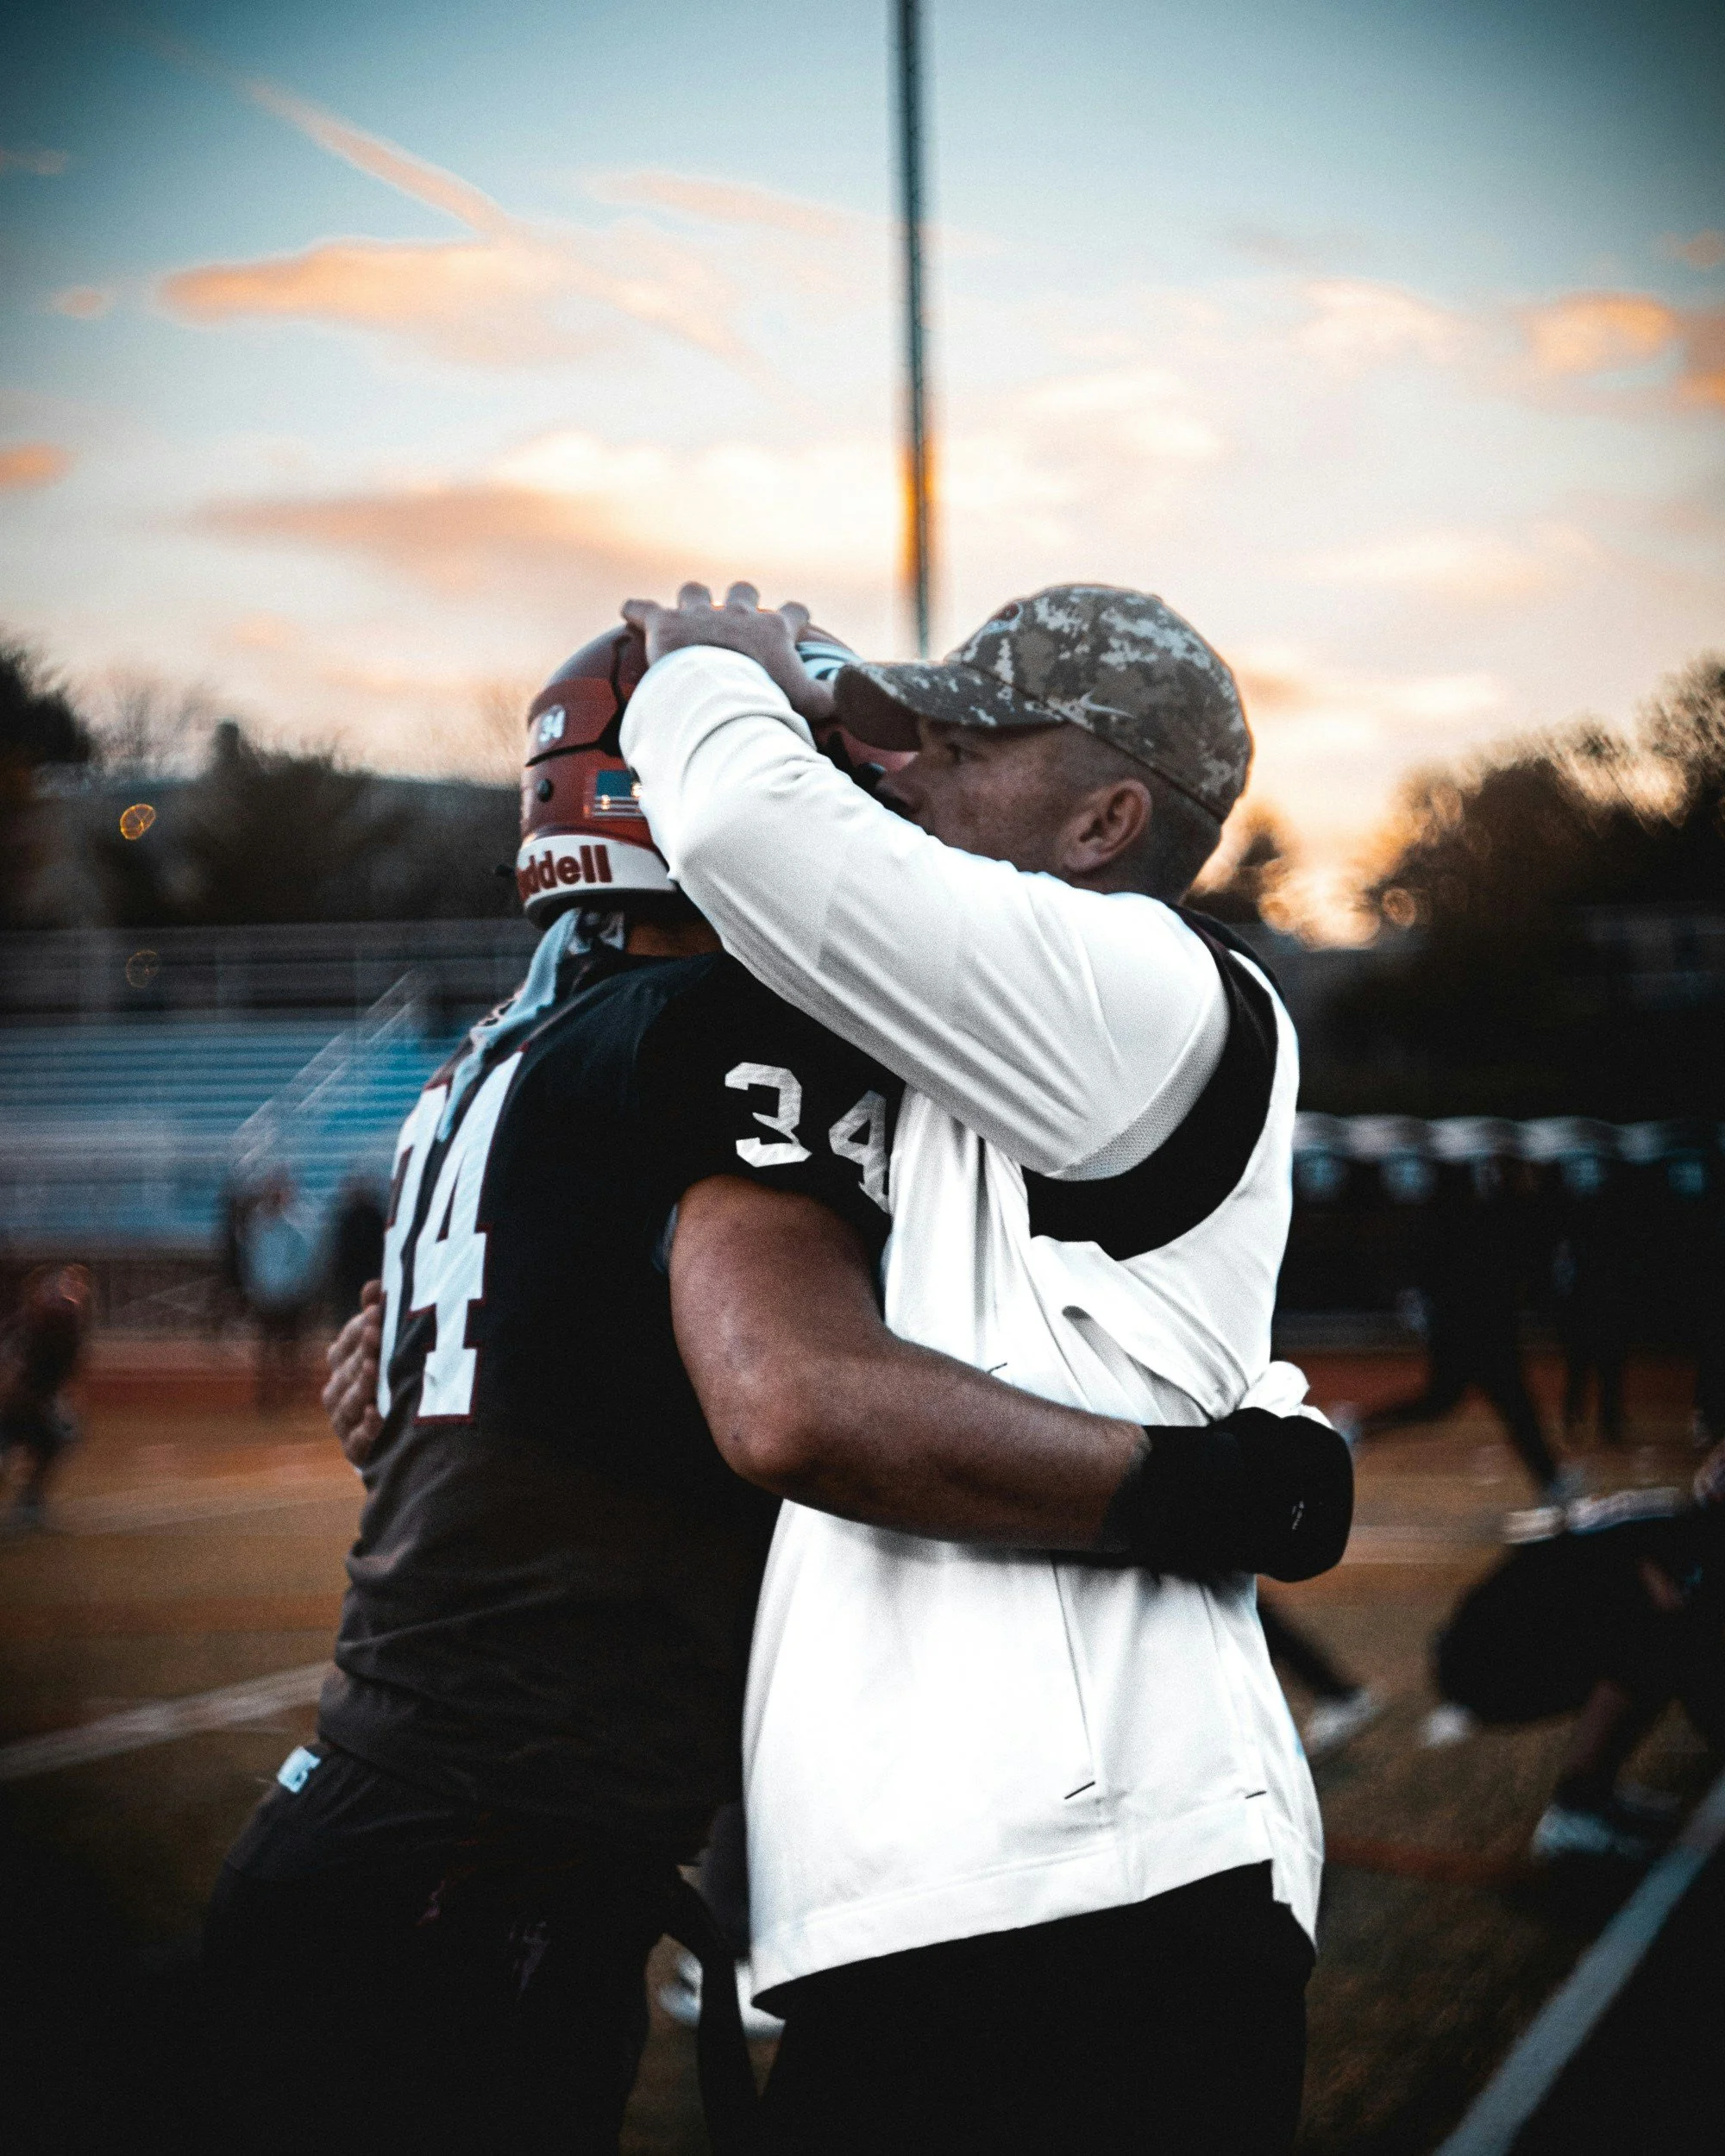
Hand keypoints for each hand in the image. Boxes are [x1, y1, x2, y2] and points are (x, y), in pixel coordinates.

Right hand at [323, 1278, 383, 1467]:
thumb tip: (374, 1285)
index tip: (378, 1310)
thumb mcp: (387, 1348)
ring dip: (361, 1385)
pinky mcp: (356, 1451)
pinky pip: (357, 1441)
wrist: (403, 1439)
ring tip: (375, 1369)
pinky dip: (366, 1429)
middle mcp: (338, 1392)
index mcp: (343, 1363)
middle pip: (348, 1369)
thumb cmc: (393, 1382)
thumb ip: (377, 1317)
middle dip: (363, 1350)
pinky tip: (377, 1415)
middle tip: (379, 1333)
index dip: (360, 1326)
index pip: (346, 1341)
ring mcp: (345, 1422)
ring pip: (348, 1403)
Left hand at [621, 582, 838, 725]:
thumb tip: (855, 699)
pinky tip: (630, 612)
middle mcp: (738, 614)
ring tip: (688, 616)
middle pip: (743, 592)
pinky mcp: (665, 623)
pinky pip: (644, 608)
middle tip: (737, 622)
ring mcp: (699, 615)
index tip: (795, 627)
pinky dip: (637, 610)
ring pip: (695, 591)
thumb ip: (833, 698)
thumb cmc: (766, 699)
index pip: (795, 613)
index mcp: (773, 631)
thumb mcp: (809, 703)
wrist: (718, 692)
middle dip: (742, 602)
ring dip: (692, 601)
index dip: (795, 619)